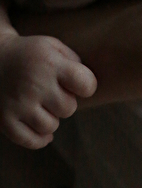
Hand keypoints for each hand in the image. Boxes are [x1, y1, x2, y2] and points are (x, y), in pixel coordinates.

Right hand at [0, 31, 96, 148]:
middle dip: (65, 102)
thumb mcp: (52, 46)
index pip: (86, 84)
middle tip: (52, 93)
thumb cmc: (30, 55)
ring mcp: (19, 104)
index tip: (78, 84)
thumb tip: (87, 85)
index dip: (86, 86)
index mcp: (50, 64)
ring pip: (51, 127)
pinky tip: (38, 126)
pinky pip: (32, 141)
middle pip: (69, 109)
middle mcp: (35, 85)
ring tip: (41, 105)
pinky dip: (39, 138)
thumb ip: (73, 62)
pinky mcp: (5, 121)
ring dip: (50, 118)